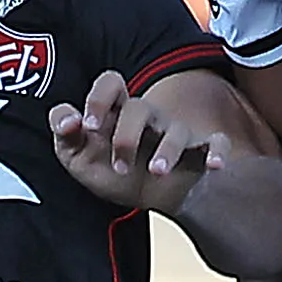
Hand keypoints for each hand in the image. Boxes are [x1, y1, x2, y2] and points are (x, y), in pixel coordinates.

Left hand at [46, 70, 230, 214]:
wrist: (146, 199)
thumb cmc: (109, 170)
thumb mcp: (77, 158)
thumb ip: (65, 134)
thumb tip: (68, 119)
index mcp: (115, 113)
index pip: (110, 83)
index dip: (98, 99)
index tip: (89, 126)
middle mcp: (146, 117)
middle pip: (139, 107)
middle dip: (126, 137)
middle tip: (119, 167)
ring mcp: (174, 133)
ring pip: (176, 128)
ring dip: (166, 150)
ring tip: (156, 171)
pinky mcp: (199, 152)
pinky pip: (216, 143)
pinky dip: (217, 152)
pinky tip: (214, 165)